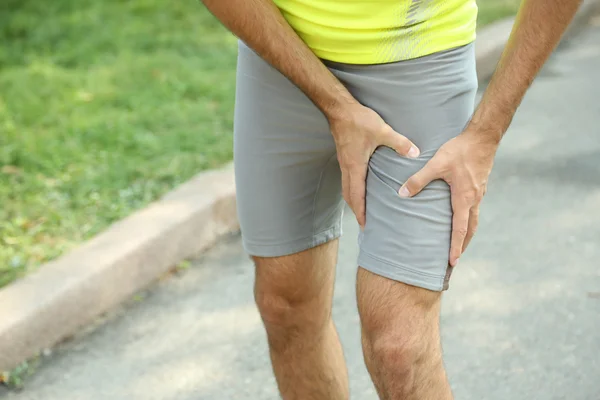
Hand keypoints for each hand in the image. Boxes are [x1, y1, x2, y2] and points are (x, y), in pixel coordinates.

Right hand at [328, 104, 419, 227]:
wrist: (340, 110)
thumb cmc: (358, 121)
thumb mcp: (382, 131)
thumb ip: (399, 143)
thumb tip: (415, 154)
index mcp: (355, 166)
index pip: (356, 195)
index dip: (360, 211)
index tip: (364, 224)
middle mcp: (347, 168)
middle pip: (348, 195)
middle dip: (356, 210)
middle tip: (364, 223)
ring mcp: (344, 163)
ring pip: (346, 188)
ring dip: (353, 200)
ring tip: (362, 209)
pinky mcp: (344, 157)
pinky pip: (347, 179)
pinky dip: (353, 189)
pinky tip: (361, 188)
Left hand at [398, 128, 498, 266]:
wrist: (483, 137)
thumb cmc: (460, 150)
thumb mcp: (436, 164)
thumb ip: (418, 179)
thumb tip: (402, 193)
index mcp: (464, 198)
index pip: (460, 229)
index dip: (455, 247)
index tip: (452, 262)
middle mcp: (474, 199)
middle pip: (470, 229)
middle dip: (462, 245)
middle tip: (455, 259)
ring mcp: (479, 194)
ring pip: (474, 219)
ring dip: (466, 233)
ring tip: (459, 243)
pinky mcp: (479, 186)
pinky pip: (474, 208)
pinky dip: (468, 219)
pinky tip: (460, 216)